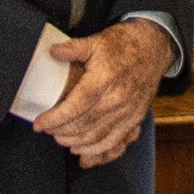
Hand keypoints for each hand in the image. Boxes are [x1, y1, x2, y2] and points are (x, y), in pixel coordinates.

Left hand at [33, 18, 173, 165]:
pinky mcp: (134, 119)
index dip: (55, 119)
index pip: (75, 107)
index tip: (40, 123)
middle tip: (47, 130)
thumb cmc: (125, 45)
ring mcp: (127, 112)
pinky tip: (83, 152)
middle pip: (83, 125)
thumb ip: (73, 48)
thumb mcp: (96, 41)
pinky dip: (97, 152)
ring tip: (60, 138)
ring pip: (97, 137)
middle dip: (60, 131)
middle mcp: (117, 99)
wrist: (154, 48)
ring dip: (75, 142)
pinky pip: (116, 143)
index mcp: (104, 80)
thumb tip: (53, 51)